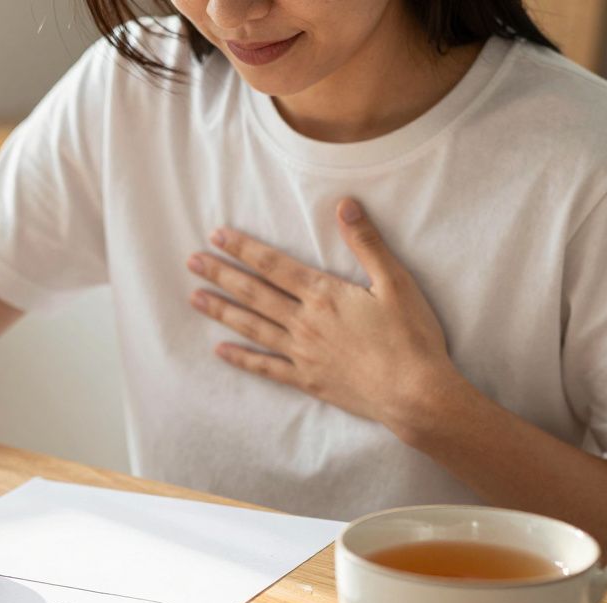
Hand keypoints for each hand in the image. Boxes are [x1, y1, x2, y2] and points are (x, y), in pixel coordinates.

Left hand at [185, 198, 459, 434]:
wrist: (415, 394)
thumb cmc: (411, 337)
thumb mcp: (396, 282)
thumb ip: (367, 243)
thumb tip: (345, 204)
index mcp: (324, 295)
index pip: (273, 265)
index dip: (243, 248)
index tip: (216, 236)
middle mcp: (305, 322)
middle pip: (254, 293)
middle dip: (221, 274)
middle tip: (191, 261)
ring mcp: (302, 353)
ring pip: (252, 327)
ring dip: (221, 311)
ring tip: (194, 298)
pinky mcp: (306, 380)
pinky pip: (265, 367)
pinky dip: (241, 358)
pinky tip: (220, 351)